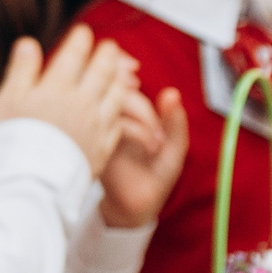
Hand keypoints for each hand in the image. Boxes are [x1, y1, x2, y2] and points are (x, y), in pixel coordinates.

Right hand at [0, 26, 140, 175]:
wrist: (32, 180)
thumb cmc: (14, 138)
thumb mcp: (8, 98)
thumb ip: (21, 69)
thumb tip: (29, 43)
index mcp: (58, 86)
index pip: (75, 54)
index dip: (80, 39)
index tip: (83, 31)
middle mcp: (83, 101)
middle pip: (102, 71)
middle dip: (108, 54)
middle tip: (111, 47)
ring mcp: (96, 125)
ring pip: (116, 94)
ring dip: (120, 79)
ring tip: (122, 74)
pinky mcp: (102, 147)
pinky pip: (118, 122)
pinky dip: (120, 110)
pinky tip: (117, 110)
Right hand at [98, 86, 188, 228]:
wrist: (141, 206)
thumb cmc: (155, 175)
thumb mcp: (173, 145)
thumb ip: (174, 120)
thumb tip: (171, 92)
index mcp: (124, 113)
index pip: (113, 77)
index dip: (120, 66)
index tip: (136, 72)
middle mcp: (108, 118)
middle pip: (112, 89)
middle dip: (140, 104)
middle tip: (160, 129)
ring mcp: (100, 131)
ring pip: (112, 104)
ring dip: (141, 116)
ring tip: (157, 141)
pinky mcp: (96, 146)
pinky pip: (111, 125)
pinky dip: (136, 131)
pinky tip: (150, 148)